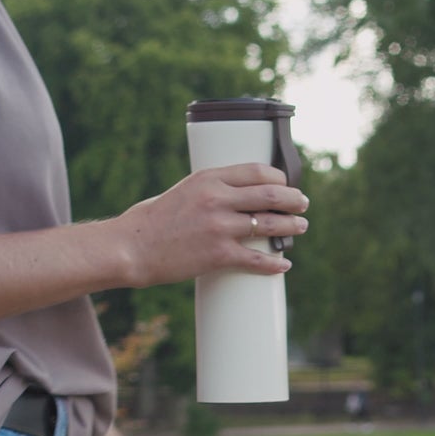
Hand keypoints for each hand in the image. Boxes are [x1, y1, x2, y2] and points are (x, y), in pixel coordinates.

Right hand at [107, 164, 309, 288]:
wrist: (132, 248)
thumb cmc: (153, 221)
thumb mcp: (183, 191)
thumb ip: (211, 191)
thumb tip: (237, 198)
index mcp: (208, 178)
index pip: (257, 171)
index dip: (279, 178)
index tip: (286, 184)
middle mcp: (217, 199)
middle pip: (271, 195)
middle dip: (293, 200)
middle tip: (303, 204)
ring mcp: (219, 227)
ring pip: (269, 225)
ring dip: (291, 227)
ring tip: (300, 227)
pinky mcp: (218, 255)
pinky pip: (256, 259)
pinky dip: (274, 263)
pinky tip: (283, 264)